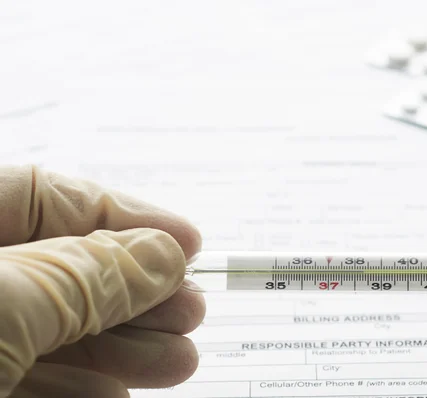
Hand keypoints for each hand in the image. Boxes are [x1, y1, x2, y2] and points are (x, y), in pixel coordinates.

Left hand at [0, 165, 204, 397]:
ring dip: (124, 349)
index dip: (123, 216)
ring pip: (52, 331)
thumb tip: (165, 254)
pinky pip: (32, 379)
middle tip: (191, 310)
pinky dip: (82, 387)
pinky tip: (119, 393)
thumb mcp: (9, 301)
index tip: (187, 241)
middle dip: (135, 294)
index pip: (44, 196)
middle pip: (61, 270)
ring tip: (179, 360)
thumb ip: (89, 275)